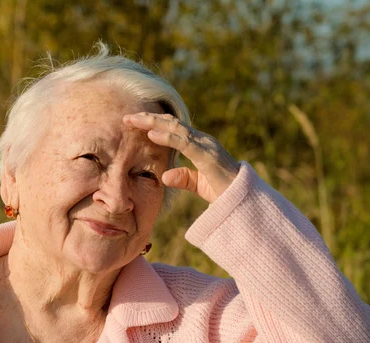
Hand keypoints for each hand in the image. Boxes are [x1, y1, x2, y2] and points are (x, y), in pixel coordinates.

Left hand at [122, 112, 240, 203]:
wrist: (244, 200)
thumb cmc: (224, 191)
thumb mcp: (199, 185)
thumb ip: (183, 178)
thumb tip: (163, 176)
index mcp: (199, 145)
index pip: (174, 129)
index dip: (154, 123)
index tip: (133, 122)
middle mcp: (202, 140)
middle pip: (172, 123)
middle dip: (148, 119)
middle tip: (126, 116)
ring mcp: (206, 145)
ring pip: (176, 128)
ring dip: (153, 123)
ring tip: (134, 120)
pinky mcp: (208, 156)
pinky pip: (184, 143)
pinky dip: (167, 137)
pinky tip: (152, 134)